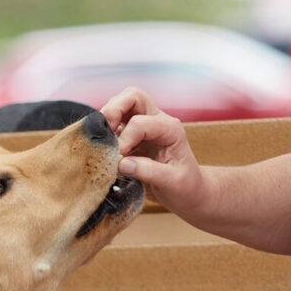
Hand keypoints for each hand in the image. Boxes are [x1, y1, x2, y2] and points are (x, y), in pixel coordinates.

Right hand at [100, 87, 205, 214]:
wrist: (188, 193)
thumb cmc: (185, 185)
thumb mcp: (173, 182)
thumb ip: (149, 171)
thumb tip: (123, 164)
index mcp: (170, 129)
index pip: (140, 123)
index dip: (126, 138)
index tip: (119, 158)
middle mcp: (157, 122)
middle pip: (132, 97)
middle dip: (114, 109)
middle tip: (104, 130)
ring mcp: (144, 127)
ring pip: (121, 105)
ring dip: (107, 117)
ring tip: (102, 138)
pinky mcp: (132, 137)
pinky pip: (114, 124)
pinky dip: (105, 131)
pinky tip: (103, 146)